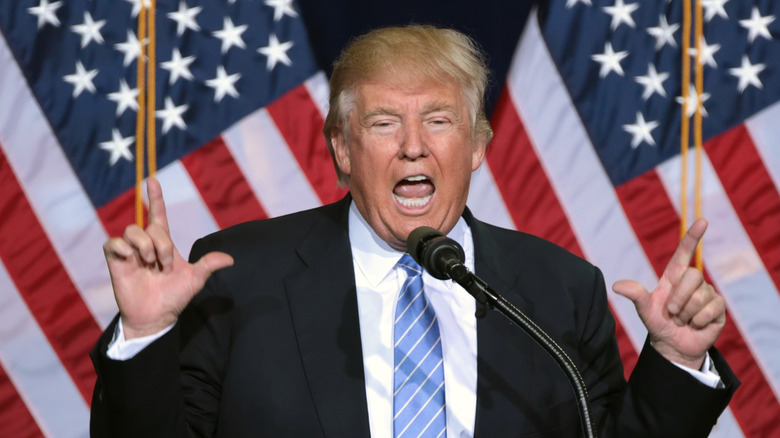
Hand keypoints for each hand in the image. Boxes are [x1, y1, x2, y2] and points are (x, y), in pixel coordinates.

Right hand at [102, 178, 233, 338]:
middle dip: (161, 244)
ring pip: (132, 230)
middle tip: (164, 265)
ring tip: (150, 264)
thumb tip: (231, 260)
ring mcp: (130, 252)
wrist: (156, 317)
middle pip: (151, 226)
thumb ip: (209, 265)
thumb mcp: (195, 279)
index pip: (158, 214)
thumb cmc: (174, 297)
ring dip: (145, 245)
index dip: (155, 197)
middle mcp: (146, 244)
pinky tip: (131, 259)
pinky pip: (112, 242)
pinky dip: (122, 247)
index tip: (152, 180)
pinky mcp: (116, 261)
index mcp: (164, 243)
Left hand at [612, 218, 725, 369]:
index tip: (702, 221)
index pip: (685, 252)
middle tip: (672, 313)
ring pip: (701, 295)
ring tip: (682, 320)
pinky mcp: (718, 308)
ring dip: (687, 312)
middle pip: (693, 276)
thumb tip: (616, 285)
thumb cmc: (658, 323)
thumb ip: (634, 295)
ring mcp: (708, 294)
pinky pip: (712, 308)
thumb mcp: (644, 309)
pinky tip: (695, 325)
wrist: (672, 345)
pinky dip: (699, 320)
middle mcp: (693, 282)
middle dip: (679, 298)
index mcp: (674, 276)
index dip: (693, 236)